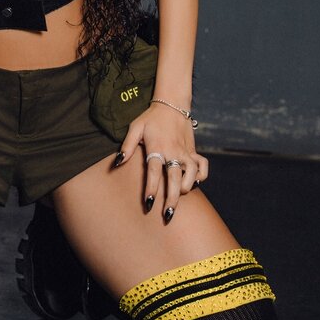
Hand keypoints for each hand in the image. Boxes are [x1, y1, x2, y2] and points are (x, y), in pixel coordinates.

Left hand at [114, 103, 208, 221]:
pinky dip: (201, 176)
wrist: (172, 104)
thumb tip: (117, 162)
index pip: (154, 172)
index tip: (149, 204)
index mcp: (157, 148)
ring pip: (192, 174)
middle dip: (172, 198)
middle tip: (168, 215)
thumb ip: (127, 146)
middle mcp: (173, 152)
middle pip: (174, 178)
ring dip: (187, 187)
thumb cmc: (150, 118)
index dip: (152, 189)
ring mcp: (185, 152)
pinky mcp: (193, 150)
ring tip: (181, 197)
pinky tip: (195, 183)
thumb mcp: (135, 128)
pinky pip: (202, 166)